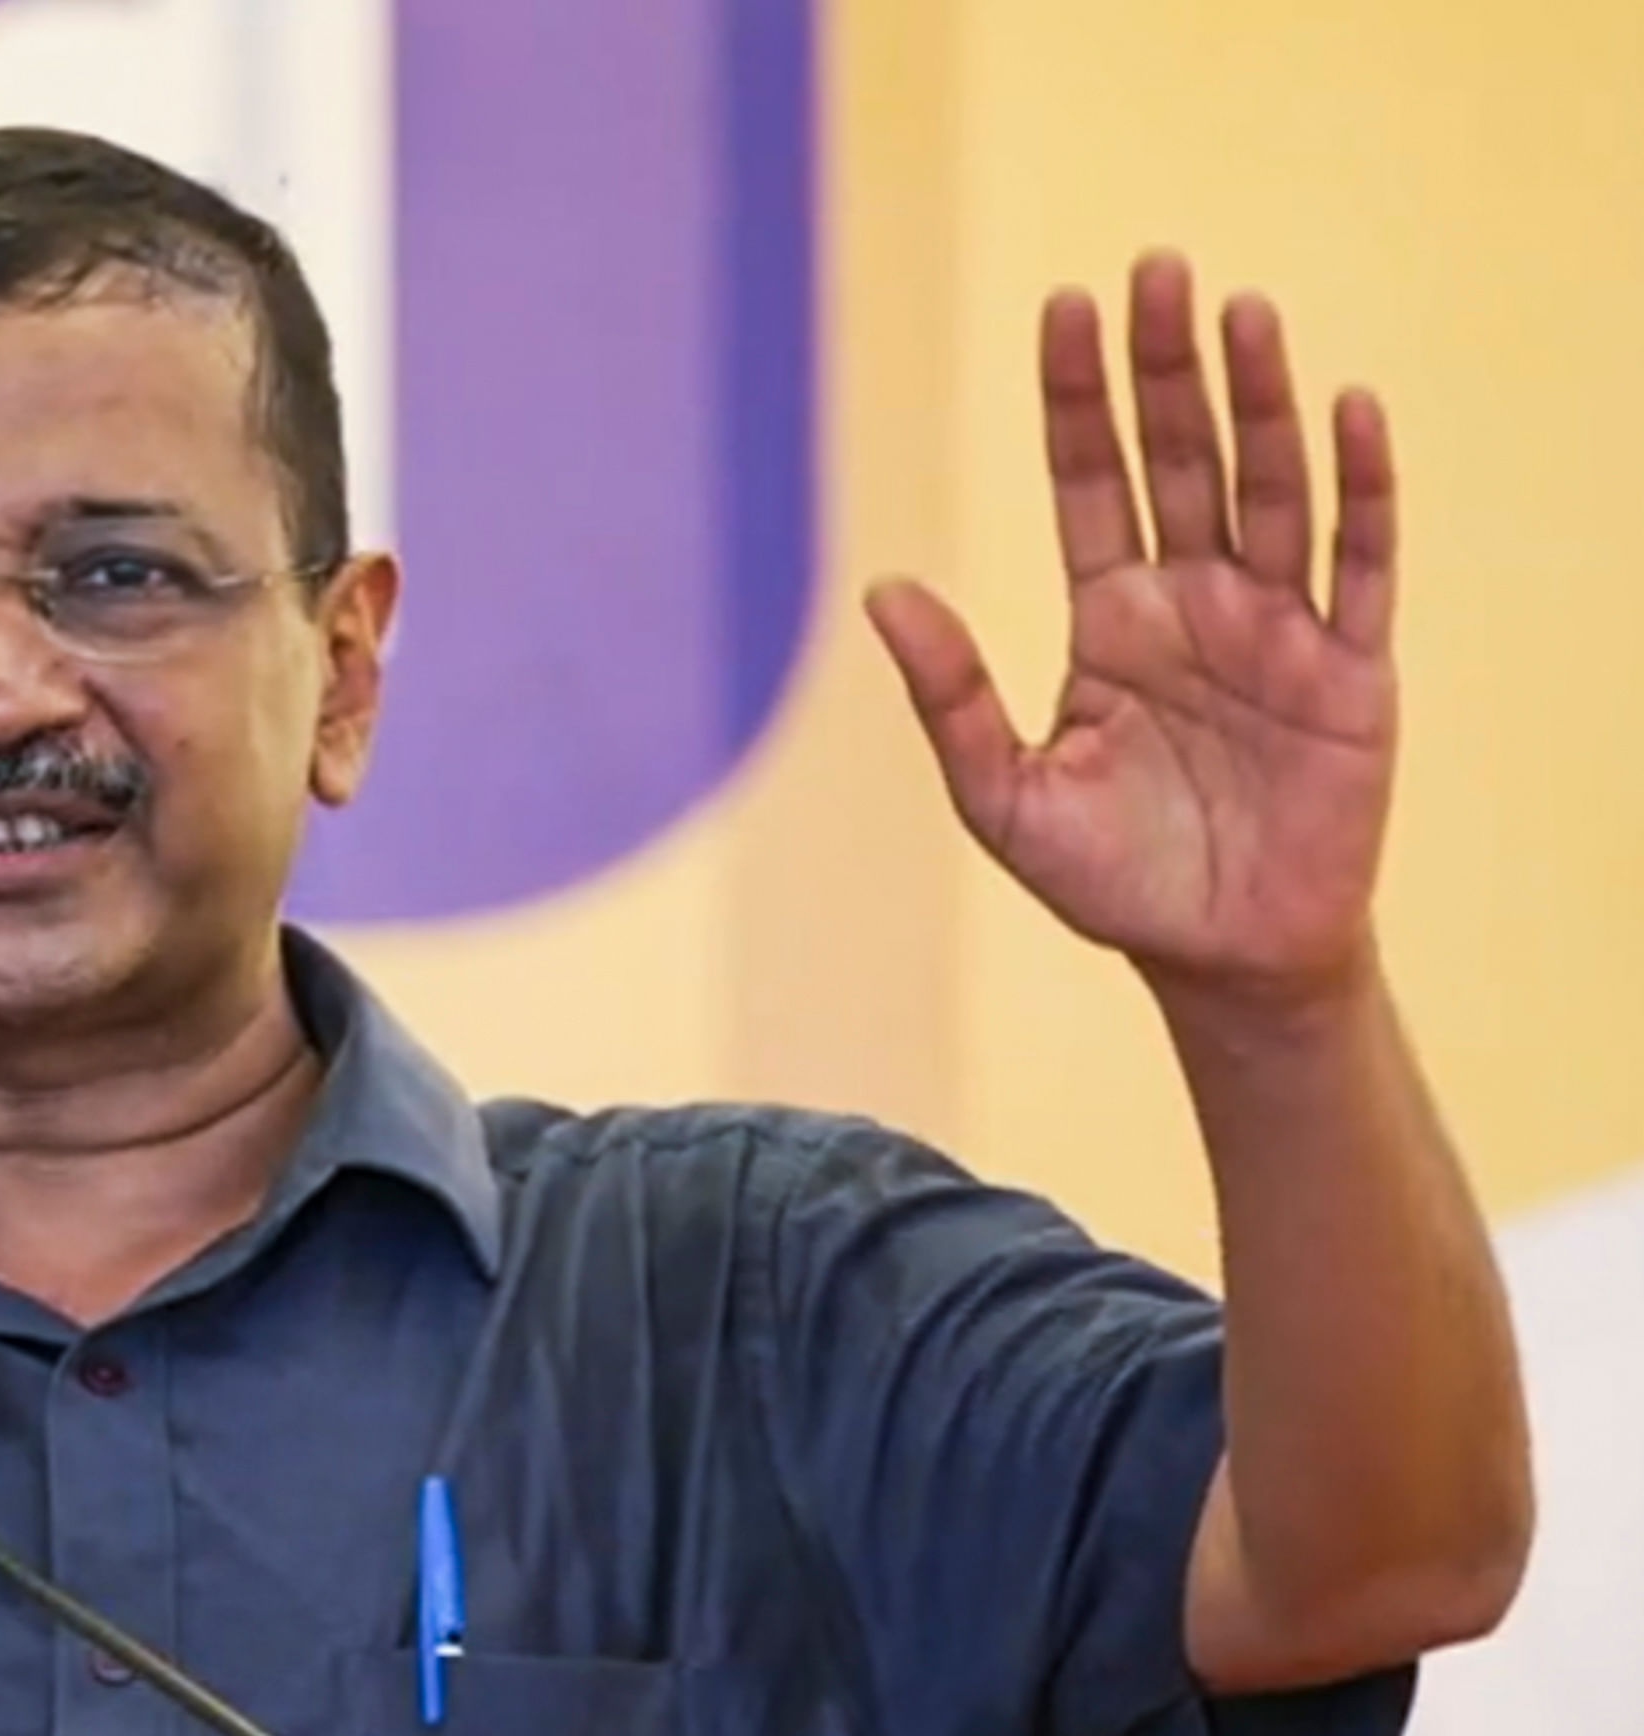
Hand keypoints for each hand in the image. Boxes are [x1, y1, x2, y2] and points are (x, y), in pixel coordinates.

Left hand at [866, 254, 1396, 1013]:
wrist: (1221, 959)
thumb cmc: (1113, 881)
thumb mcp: (1006, 798)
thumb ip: (950, 697)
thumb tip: (882, 589)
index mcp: (1112, 619)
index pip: (1091, 481)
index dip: (1080, 398)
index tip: (1067, 306)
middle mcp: (1196, 602)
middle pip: (1181, 459)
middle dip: (1168, 368)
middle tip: (1155, 270)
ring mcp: (1277, 627)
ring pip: (1269, 488)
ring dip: (1260, 401)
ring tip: (1242, 313)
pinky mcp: (1350, 669)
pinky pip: (1358, 564)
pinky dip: (1358, 489)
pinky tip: (1346, 412)